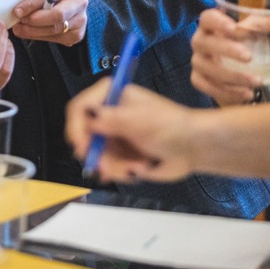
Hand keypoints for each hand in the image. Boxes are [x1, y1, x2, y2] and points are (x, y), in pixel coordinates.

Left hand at [12, 0, 86, 45]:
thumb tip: (16, 10)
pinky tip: (30, 33)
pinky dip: (40, 37)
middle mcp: (78, 2)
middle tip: (20, 22)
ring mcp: (80, 20)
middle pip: (57, 15)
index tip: (17, 11)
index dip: (31, 4)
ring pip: (55, 29)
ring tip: (20, 29)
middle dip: (35, 20)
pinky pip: (56, 39)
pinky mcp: (77, 34)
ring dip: (34, 31)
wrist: (71, 6)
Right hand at [64, 79, 198, 181]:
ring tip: (137, 165)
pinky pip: (107, 168)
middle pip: (83, 135)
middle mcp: (109, 115)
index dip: (76, 128)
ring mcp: (113, 136)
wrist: (193, 148)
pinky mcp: (118, 155)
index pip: (80, 108)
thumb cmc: (174, 125)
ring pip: (95, 156)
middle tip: (105, 166)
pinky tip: (138, 168)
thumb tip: (89, 119)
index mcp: (112, 96)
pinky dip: (120, 172)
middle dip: (96, 154)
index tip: (82, 146)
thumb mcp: (140, 119)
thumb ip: (112, 119)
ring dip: (114, 166)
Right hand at [191, 8, 260, 104]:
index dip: (218, 22)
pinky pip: (206, 86)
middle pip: (204, 43)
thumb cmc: (244, 40)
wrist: (232, 62)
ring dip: (232, 76)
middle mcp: (200, 41)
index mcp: (212, 24)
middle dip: (227, 50)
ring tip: (257, 82)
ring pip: (206, 68)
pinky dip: (225, 92)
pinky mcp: (198, 79)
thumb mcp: (257, 29)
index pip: (207, 18)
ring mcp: (198, 61)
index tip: (237, 29)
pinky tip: (246, 95)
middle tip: (250, 58)